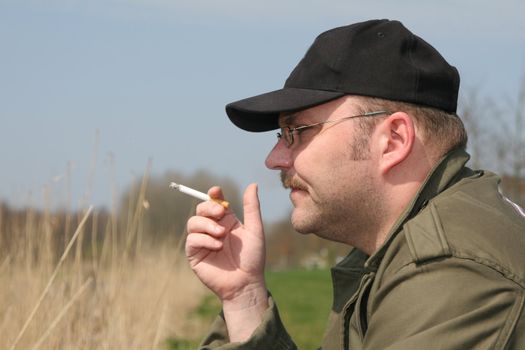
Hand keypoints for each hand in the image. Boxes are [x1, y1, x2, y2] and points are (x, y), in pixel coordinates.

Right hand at [186, 183, 266, 301]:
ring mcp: (202, 241)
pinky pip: (192, 239)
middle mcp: (212, 228)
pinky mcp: (195, 254)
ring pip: (193, 222)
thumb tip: (252, 184)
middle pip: (201, 209)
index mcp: (226, 221)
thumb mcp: (255, 229)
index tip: (216, 192)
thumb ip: (252, 207)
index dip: (213, 195)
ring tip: (221, 234)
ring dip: (207, 224)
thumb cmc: (252, 258)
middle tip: (221, 213)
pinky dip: (204, 239)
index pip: (215, 202)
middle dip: (209, 208)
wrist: (246, 282)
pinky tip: (217, 245)